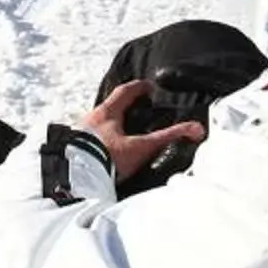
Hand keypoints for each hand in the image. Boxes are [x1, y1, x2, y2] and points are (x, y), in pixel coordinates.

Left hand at [79, 80, 201, 184]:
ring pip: (98, 124)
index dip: (139, 87)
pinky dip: (100, 143)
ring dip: (110, 127)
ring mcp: (79, 134)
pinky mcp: (72, 150)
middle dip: (123, 109)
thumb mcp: (141, 147)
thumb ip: (168, 137)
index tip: (149, 87)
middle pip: (109, 107)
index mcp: (106, 113)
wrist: (73, 180)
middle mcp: (90, 119)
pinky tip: (106, 154)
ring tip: (123, 136)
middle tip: (137, 112)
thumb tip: (195, 129)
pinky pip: (88, 141)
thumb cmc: (107, 158)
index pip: (125, 91)